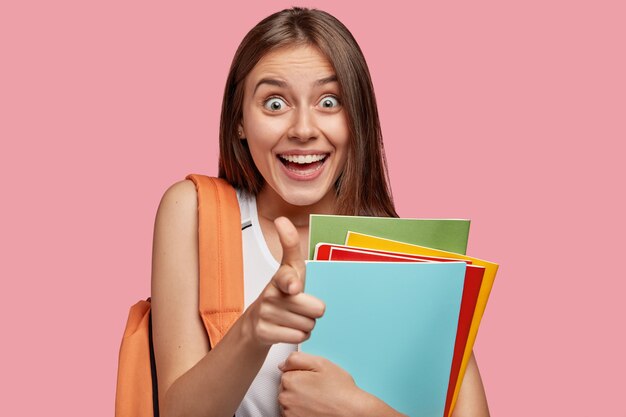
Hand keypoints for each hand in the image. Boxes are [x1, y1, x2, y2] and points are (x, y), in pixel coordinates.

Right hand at [244, 217, 324, 345]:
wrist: (256, 323)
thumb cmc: (282, 293)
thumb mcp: (291, 269)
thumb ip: (291, 246)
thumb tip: (280, 220)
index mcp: (282, 276)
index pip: (287, 275)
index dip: (291, 282)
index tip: (293, 286)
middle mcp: (271, 293)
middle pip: (315, 309)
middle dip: (314, 312)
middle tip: (303, 308)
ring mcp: (266, 313)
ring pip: (308, 325)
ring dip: (306, 324)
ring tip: (294, 318)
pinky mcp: (263, 332)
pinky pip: (298, 337)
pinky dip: (299, 336)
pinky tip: (288, 328)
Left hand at [278, 352, 363, 416]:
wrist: (351, 412)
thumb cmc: (339, 389)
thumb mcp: (321, 363)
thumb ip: (297, 358)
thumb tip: (283, 364)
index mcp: (290, 380)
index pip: (286, 372)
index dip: (301, 373)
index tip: (313, 378)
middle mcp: (285, 398)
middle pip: (286, 387)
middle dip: (298, 386)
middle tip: (317, 388)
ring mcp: (288, 412)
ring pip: (288, 400)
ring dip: (298, 399)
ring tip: (317, 399)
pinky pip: (291, 412)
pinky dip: (299, 410)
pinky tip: (313, 408)